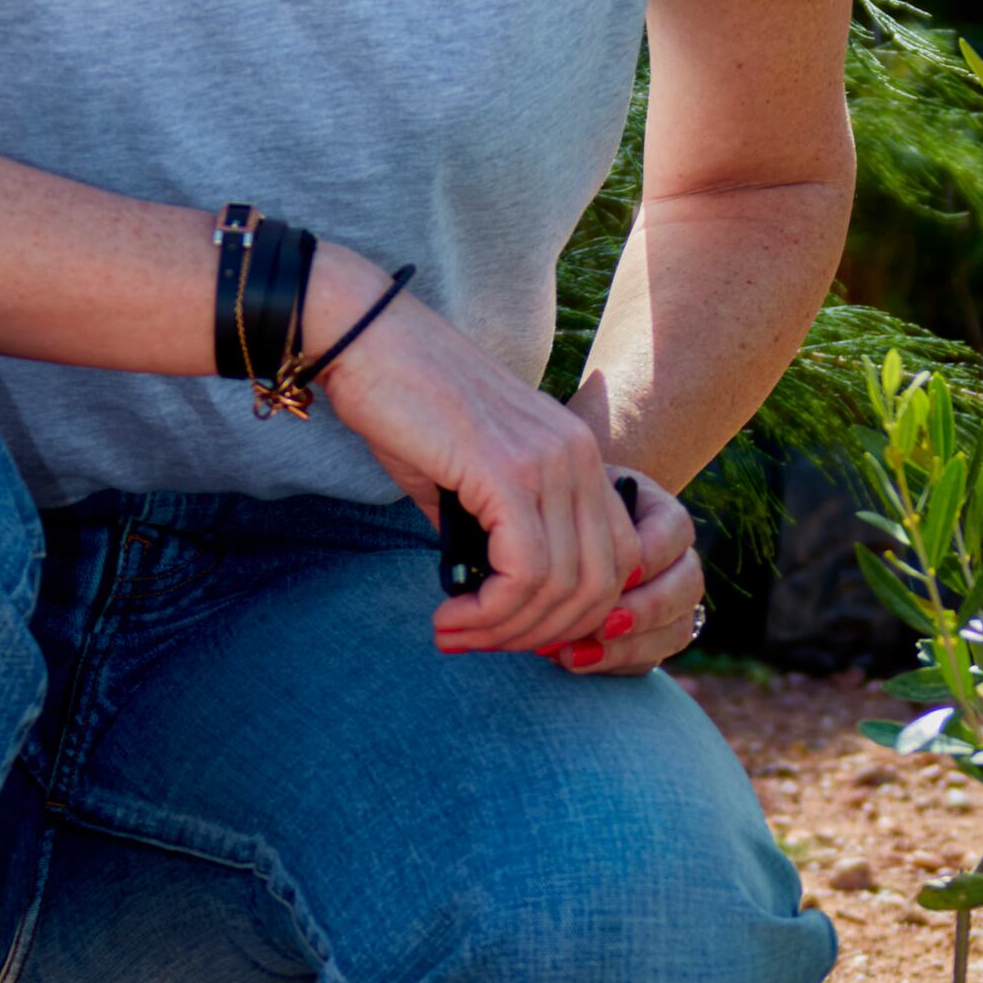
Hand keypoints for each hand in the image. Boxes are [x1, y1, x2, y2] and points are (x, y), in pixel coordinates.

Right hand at [312, 267, 656, 658]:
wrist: (366, 340)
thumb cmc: (405, 406)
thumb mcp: (465, 478)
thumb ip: (491, 533)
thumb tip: (489, 598)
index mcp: (580, 456)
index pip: (616, 562)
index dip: (569, 615)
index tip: (510, 632)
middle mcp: (579, 457)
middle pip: (600, 586)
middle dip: (540, 635)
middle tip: (478, 642)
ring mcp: (549, 462)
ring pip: (562, 587)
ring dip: (506, 630)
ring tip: (456, 634)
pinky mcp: (508, 470)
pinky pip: (525, 571)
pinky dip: (491, 611)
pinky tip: (452, 618)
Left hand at [545, 472, 702, 679]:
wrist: (539, 548)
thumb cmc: (547, 516)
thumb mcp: (556, 505)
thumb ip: (567, 518)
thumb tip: (569, 540)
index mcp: (656, 514)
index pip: (676, 528)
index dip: (652, 553)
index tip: (616, 571)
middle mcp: (672, 560)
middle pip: (688, 584)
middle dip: (650, 609)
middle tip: (605, 624)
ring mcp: (666, 603)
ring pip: (677, 629)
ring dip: (630, 646)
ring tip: (577, 652)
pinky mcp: (648, 639)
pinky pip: (651, 658)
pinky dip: (613, 663)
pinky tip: (572, 660)